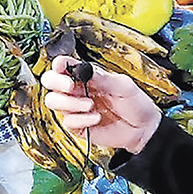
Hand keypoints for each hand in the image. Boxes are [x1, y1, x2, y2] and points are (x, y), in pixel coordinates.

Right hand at [41, 55, 161, 154]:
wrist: (143, 129)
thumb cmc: (136, 104)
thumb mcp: (123, 85)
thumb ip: (102, 78)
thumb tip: (85, 69)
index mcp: (86, 76)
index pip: (63, 65)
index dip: (58, 64)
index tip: (62, 67)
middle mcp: (77, 90)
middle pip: (49, 81)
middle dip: (56, 82)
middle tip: (71, 86)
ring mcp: (76, 108)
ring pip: (53, 101)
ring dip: (70, 103)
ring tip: (90, 105)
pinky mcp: (78, 126)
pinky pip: (67, 122)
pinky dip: (81, 120)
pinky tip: (96, 118)